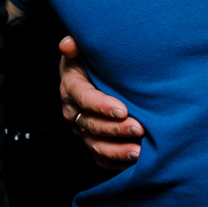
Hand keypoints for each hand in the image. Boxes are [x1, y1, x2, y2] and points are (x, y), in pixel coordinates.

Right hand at [58, 35, 144, 172]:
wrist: (90, 75)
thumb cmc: (91, 61)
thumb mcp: (84, 50)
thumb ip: (77, 46)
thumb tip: (68, 44)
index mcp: (71, 88)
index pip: (84, 98)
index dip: (101, 106)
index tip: (122, 109)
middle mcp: (73, 112)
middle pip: (92, 124)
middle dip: (115, 129)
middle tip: (139, 128)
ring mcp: (81, 130)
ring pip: (96, 145)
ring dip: (117, 150)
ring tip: (139, 151)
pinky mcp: (90, 143)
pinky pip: (100, 158)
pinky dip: (116, 162)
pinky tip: (135, 162)